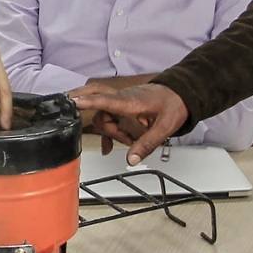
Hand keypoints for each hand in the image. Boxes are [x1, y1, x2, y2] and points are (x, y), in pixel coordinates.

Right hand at [70, 82, 189, 162]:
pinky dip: (107, 130)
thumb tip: (131, 160)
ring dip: (111, 131)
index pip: (104, 100)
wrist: (181, 93)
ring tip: (128, 141)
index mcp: (131, 101)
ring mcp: (121, 100)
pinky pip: (106, 115)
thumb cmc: (174, 104)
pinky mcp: (122, 103)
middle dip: (100, 122)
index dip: (87, 102)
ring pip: (103, 115)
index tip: (71, 103)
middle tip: (102, 128)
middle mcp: (122, 98)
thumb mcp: (164, 128)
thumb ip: (147, 144)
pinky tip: (109, 145)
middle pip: (100, 110)